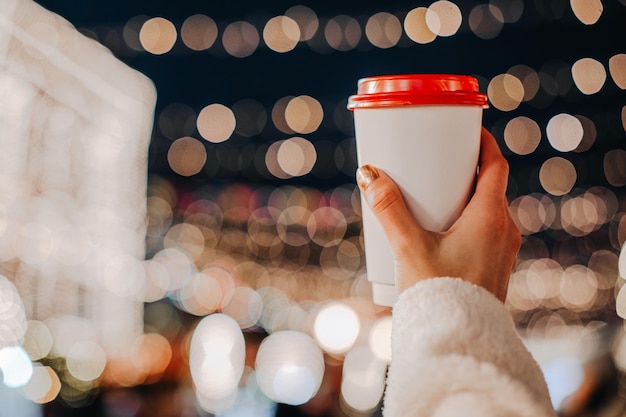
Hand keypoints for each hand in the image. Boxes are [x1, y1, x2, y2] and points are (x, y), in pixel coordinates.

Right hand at [356, 128, 520, 302]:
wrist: (458, 339)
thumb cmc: (439, 292)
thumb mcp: (408, 247)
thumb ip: (388, 209)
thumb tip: (368, 175)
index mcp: (491, 217)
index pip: (496, 166)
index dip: (483, 144)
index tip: (468, 132)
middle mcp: (504, 231)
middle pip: (491, 187)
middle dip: (467, 171)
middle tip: (441, 163)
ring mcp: (503, 251)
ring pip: (489, 211)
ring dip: (467, 198)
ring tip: (437, 196)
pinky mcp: (495, 268)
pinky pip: (486, 232)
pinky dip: (468, 221)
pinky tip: (443, 231)